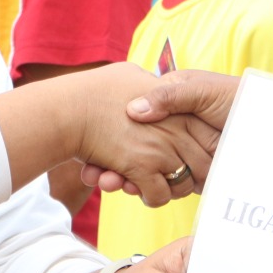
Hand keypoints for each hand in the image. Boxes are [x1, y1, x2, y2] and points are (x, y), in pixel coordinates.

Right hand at [0, 63, 219, 207]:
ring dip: (169, 189)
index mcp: (176, 102)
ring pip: (182, 184)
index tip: (192, 156)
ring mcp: (160, 147)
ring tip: (152, 183)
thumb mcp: (131, 75)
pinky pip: (159, 195)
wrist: (65, 108)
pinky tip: (137, 188)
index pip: (207, 132)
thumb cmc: (93, 89)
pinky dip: (151, 197)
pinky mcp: (143, 167)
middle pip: (203, 164)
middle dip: (190, 175)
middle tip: (175, 178)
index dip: (203, 149)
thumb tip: (157, 84)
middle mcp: (175, 126)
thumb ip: (150, 85)